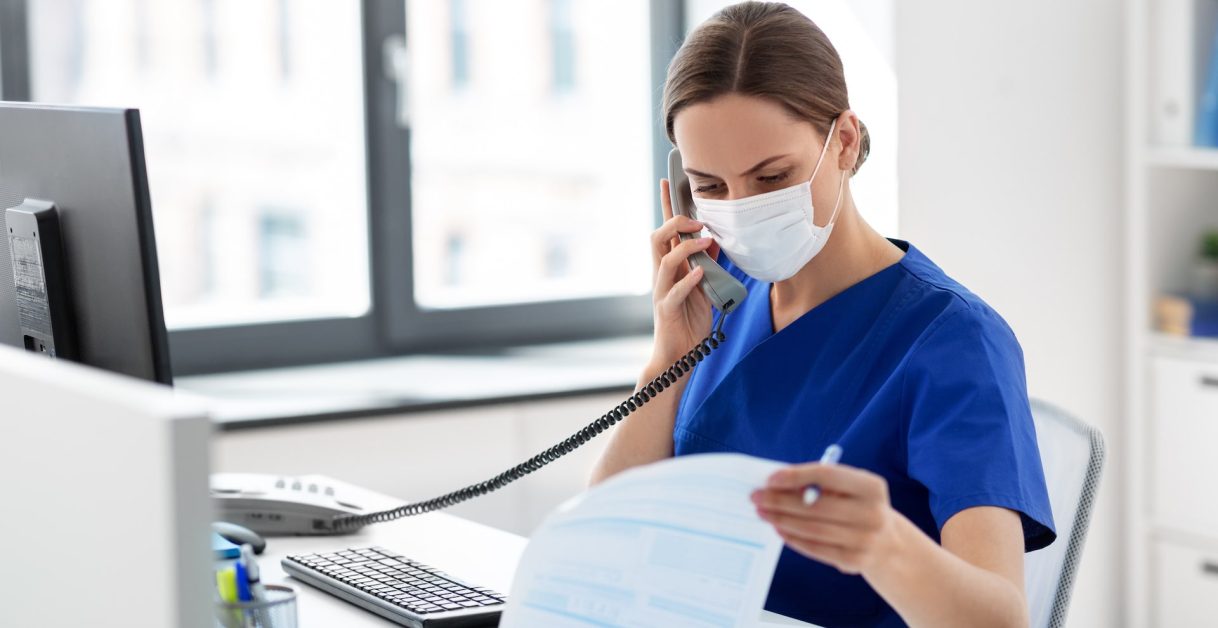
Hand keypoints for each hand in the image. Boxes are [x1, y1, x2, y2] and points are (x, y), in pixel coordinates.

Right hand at [648, 178, 720, 366]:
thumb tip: (714, 241)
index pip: (665, 231)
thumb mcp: (703, 289)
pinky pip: (674, 291)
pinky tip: (701, 274)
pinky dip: (688, 280)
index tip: (668, 182)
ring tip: (705, 244)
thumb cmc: (688, 322)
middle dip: (675, 224)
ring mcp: (662, 292)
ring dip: (686, 248)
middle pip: (657, 237)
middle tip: (698, 223)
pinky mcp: (667, 310)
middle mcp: (662, 276)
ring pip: (664, 259)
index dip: (665, 206)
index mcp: (670, 268)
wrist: (677, 357)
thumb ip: (705, 265)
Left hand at [751, 462, 898, 575]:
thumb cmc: (857, 507)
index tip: (770, 478)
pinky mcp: (855, 561)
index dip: (796, 476)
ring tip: (763, 512)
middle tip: (756, 497)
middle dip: (780, 500)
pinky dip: (793, 538)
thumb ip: (819, 484)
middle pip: (816, 505)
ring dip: (782, 520)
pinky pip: (816, 548)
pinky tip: (779, 529)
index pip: (827, 475)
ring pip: (812, 529)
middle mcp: (872, 513)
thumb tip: (776, 484)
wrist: (889, 544)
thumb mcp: (849, 489)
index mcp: (871, 487)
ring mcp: (865, 540)